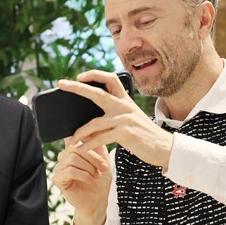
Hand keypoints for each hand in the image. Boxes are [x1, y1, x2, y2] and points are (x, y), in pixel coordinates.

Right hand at [52, 140, 111, 224]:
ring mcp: (59, 168)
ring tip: (97, 175)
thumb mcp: (103, 158)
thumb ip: (97, 143)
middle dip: (93, 157)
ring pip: (72, 158)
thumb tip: (94, 129)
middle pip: (75, 147)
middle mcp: (63, 157)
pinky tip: (90, 179)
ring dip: (89, 167)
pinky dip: (83, 174)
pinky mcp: (58, 180)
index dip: (86, 139)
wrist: (98, 200)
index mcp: (72, 150)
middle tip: (104, 167)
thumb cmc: (100, 180)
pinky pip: (69, 171)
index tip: (100, 146)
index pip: (75, 137)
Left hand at [58, 70, 173, 168]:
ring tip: (70, 141)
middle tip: (62, 83)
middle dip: (77, 88)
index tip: (80, 76)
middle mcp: (124, 106)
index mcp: (125, 100)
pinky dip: (89, 145)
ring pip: (94, 123)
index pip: (110, 79)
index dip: (94, 75)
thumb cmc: (143, 135)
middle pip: (97, 93)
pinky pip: (100, 138)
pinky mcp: (125, 132)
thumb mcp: (129, 120)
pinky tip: (82, 149)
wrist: (164, 147)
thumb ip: (111, 118)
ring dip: (79, 133)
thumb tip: (86, 124)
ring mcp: (124, 118)